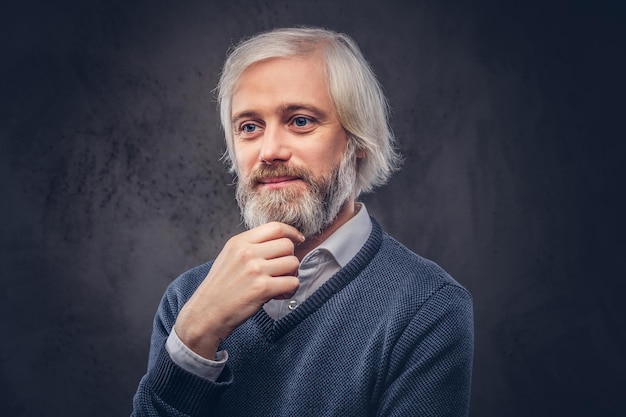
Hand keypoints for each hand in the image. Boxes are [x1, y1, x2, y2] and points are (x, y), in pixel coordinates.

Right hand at [173, 222, 303, 358]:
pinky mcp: (262, 288)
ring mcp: (255, 270)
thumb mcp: (229, 257)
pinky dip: (290, 290)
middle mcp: (247, 252)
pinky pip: (292, 283)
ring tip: (280, 284)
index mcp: (239, 241)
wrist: (205, 313)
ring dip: (291, 275)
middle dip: (290, 258)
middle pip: (287, 245)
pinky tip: (279, 295)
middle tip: (282, 271)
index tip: (298, 240)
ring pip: (293, 263)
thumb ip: (251, 246)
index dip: (291, 233)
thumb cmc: (219, 288)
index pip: (275, 227)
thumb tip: (280, 242)